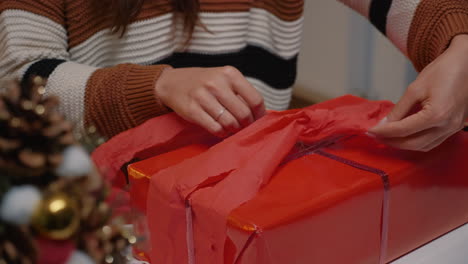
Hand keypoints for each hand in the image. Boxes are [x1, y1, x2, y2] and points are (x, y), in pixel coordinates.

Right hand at [155, 66, 265, 135]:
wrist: (172, 83)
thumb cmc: (203, 83)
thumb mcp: (223, 79)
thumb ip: (241, 92)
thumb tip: (260, 115)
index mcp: (229, 74)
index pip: (255, 99)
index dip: (259, 115)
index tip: (258, 120)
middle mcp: (216, 83)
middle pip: (243, 114)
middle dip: (247, 125)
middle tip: (244, 127)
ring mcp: (203, 96)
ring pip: (230, 123)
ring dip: (234, 130)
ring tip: (232, 129)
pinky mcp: (192, 110)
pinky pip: (215, 128)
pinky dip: (222, 133)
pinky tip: (221, 130)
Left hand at [368, 34, 467, 151]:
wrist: (466, 63)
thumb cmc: (441, 71)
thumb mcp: (415, 89)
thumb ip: (398, 110)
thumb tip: (383, 124)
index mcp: (437, 115)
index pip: (403, 130)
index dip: (384, 131)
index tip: (369, 131)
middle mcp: (447, 126)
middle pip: (413, 143)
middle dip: (392, 142)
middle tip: (375, 136)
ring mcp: (454, 129)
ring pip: (424, 146)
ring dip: (403, 144)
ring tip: (387, 137)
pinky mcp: (456, 127)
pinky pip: (433, 142)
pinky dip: (417, 141)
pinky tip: (404, 135)